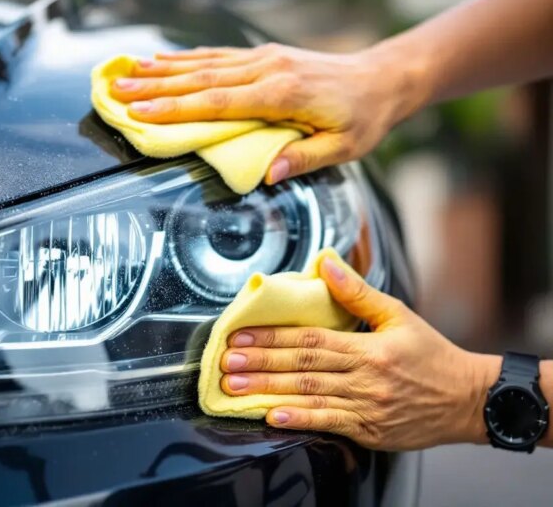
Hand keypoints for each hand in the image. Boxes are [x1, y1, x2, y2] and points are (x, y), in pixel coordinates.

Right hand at [111, 44, 418, 182]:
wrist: (381, 79)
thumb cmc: (363, 119)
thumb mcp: (343, 148)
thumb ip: (302, 158)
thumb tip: (266, 174)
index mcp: (281, 96)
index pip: (217, 103)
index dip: (175, 108)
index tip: (140, 112)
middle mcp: (267, 70)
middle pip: (200, 79)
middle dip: (154, 87)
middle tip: (116, 91)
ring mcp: (264, 59)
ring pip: (204, 64)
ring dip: (162, 70)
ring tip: (126, 73)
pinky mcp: (264, 56)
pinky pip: (218, 57)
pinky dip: (186, 59)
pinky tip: (162, 61)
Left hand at [218, 254, 500, 450]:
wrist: (467, 400)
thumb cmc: (430, 355)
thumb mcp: (398, 315)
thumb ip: (357, 292)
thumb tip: (325, 261)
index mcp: (369, 347)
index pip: (310, 339)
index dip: (272, 336)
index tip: (240, 335)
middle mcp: (365, 377)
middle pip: (303, 367)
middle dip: (260, 362)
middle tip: (225, 362)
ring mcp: (366, 406)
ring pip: (310, 395)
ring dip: (268, 390)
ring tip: (235, 388)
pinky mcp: (368, 430)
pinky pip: (328, 424)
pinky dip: (299, 420)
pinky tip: (271, 416)